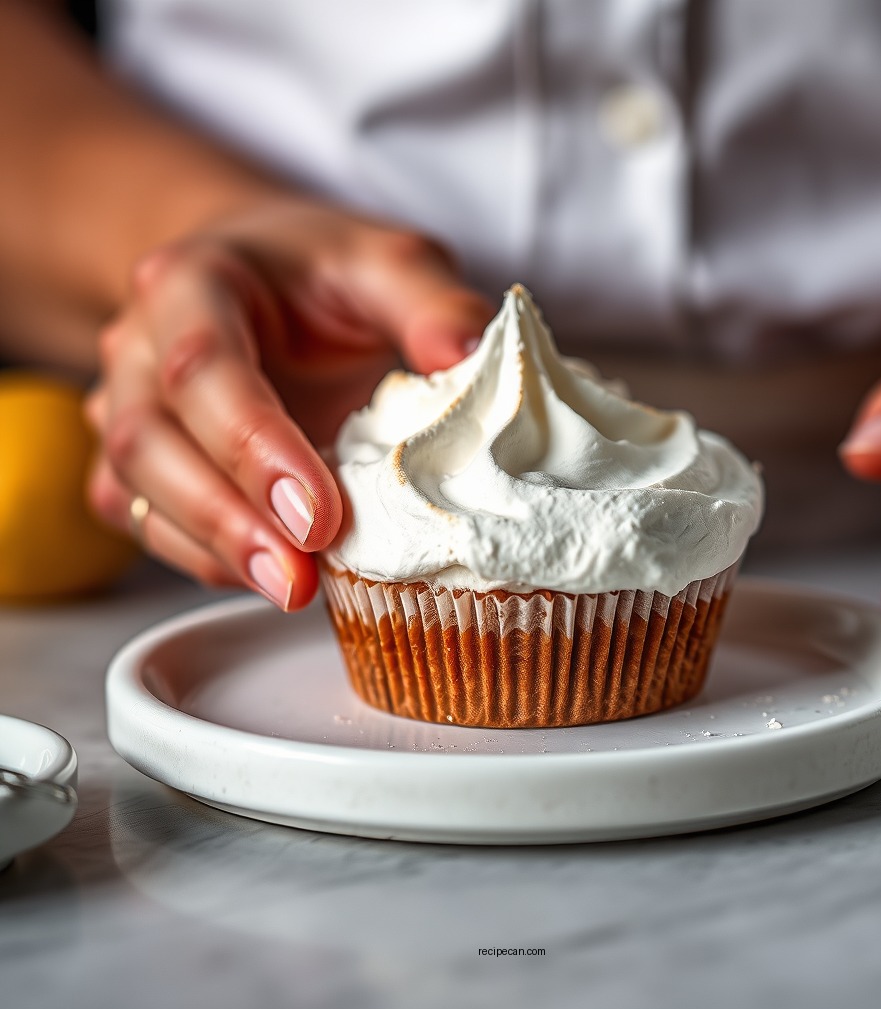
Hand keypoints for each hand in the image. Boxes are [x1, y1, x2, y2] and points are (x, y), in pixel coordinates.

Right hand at [86, 197, 493, 609]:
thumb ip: (429, 301)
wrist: (263, 276)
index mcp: (193, 282)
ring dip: (214, 549)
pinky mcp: (140, 460)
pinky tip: (270, 574)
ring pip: (137, 488)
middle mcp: (142, 346)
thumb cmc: (321, 272)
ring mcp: (129, 404)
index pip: (203, 366)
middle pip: (150, 439)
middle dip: (226, 516)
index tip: (320, 512)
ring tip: (291, 590)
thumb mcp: (386, 263)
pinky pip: (148, 519)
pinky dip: (207, 557)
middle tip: (299, 576)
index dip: (254, 444)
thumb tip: (468, 356)